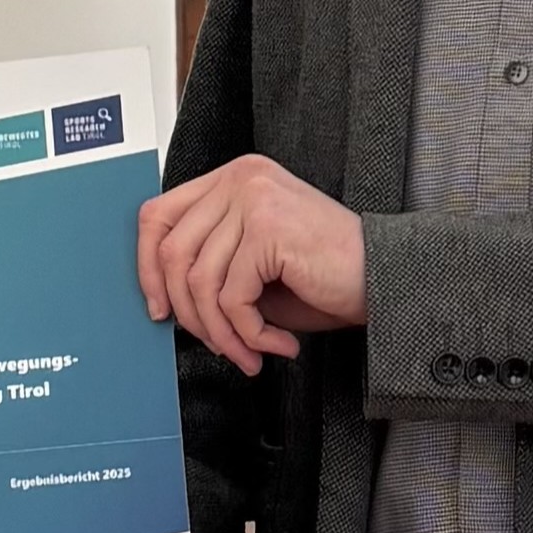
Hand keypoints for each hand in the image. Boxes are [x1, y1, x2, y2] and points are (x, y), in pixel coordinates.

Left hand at [137, 153, 367, 373]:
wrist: (385, 279)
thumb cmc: (324, 276)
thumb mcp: (252, 264)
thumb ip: (210, 265)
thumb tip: (163, 301)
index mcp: (233, 179)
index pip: (158, 215)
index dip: (147, 268)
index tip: (160, 309)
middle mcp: (241, 179)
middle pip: (172, 253)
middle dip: (190, 314)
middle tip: (217, 345)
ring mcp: (255, 199)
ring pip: (200, 281)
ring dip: (223, 333)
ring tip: (249, 353)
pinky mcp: (269, 229)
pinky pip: (232, 298)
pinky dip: (250, 334)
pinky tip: (276, 345)